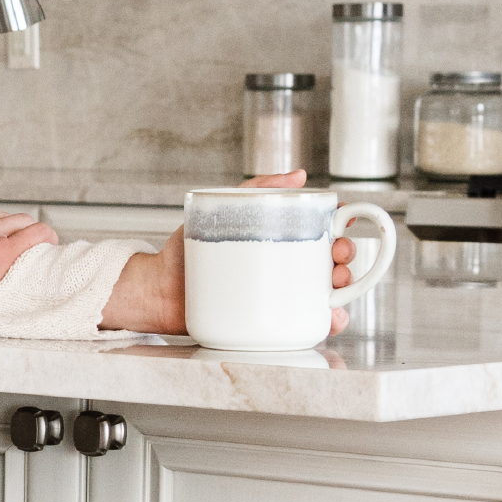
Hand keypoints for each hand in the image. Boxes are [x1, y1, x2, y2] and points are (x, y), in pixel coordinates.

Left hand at [98, 171, 357, 335]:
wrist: (156, 289)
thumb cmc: (186, 249)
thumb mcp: (219, 209)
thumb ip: (255, 188)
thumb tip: (297, 176)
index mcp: (277, 242)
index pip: (320, 233)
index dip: (341, 228)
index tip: (344, 223)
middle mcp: (281, 269)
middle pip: (328, 264)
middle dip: (345, 259)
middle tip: (339, 256)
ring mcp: (275, 297)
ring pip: (323, 296)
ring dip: (343, 292)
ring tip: (336, 285)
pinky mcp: (265, 322)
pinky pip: (302, 324)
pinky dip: (323, 322)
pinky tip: (329, 316)